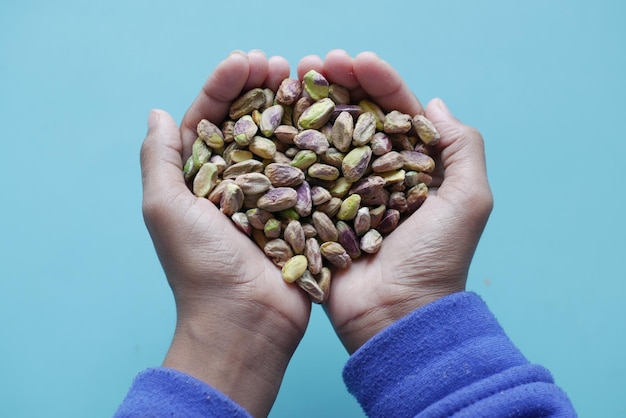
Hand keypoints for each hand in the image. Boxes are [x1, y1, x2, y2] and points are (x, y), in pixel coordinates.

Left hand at [141, 51, 309, 416]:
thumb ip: (159, 159)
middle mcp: (236, 183)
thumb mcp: (165, 208)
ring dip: (292, 108)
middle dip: (262, 90)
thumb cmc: (200, 268)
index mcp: (200, 178)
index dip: (226, 87)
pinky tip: (330, 119)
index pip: (211, 120)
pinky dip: (318, 144)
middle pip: (250, 123)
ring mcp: (271, 197)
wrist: (246, 322)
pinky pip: (311, 172)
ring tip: (305, 79)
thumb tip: (156, 113)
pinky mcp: (301, 213)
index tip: (246, 61)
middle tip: (280, 64)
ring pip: (282, 141)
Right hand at [297, 50, 493, 353]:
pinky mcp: (316, 214)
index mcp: (413, 168)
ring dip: (309, 109)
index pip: (395, 113)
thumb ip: (462, 147)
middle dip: (337, 87)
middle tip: (314, 62)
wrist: (395, 315)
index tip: (355, 60)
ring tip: (289, 80)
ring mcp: (344, 193)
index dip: (377, 83)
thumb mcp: (468, 200)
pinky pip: (302, 176)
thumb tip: (435, 103)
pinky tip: (274, 124)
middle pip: (355, 120)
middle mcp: (377, 175)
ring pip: (326, 141)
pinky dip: (289, 149)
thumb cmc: (436, 260)